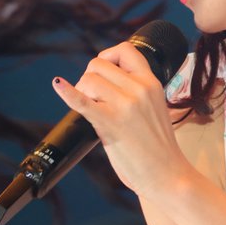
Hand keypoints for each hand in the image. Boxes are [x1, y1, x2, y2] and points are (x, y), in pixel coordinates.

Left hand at [52, 41, 186, 197]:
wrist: (167, 174)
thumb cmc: (159, 147)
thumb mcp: (155, 108)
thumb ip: (136, 92)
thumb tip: (105, 83)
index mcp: (151, 83)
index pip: (125, 50)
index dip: (107, 56)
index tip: (102, 72)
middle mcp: (139, 88)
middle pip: (99, 64)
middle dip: (89, 78)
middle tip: (93, 98)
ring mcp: (125, 104)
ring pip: (89, 79)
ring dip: (83, 91)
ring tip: (91, 108)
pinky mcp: (110, 122)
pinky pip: (82, 101)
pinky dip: (67, 92)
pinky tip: (58, 84)